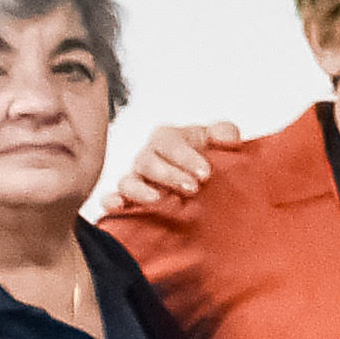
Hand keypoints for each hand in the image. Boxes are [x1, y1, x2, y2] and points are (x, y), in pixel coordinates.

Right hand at [117, 118, 248, 209]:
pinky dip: (113, 201)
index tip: (206, 173)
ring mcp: (139, 180)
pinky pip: (114, 199)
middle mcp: (150, 157)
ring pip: (128, 181)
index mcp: (170, 140)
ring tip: (159, 199)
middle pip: (147, 161)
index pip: (168, 141)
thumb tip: (227, 137)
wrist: (212, 187)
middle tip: (193, 188)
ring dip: (141, 190)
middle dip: (169, 175)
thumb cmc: (213, 159)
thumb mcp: (222, 142)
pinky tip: (118, 206)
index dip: (184, 156)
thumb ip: (225, 132)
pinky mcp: (132, 201)